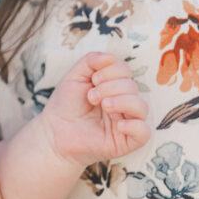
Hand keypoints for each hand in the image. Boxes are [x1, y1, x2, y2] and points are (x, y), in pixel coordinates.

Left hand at [41, 52, 150, 166]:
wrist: (55, 132)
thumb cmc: (65, 104)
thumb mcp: (74, 76)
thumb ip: (90, 61)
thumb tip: (110, 57)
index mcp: (113, 86)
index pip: (125, 70)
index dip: (111, 71)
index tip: (93, 80)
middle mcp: (123, 102)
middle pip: (132, 86)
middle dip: (110, 87)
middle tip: (91, 97)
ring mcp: (126, 121)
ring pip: (142, 107)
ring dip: (122, 102)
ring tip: (103, 106)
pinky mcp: (127, 141)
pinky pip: (144, 132)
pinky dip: (135, 125)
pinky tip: (119, 125)